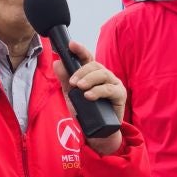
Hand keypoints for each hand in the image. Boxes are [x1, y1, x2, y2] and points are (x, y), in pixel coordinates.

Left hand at [52, 41, 125, 155]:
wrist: (97, 131)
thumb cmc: (86, 111)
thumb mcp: (71, 95)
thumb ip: (65, 80)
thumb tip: (57, 63)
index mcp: (93, 73)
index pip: (87, 58)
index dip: (80, 50)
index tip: (71, 45)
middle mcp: (104, 76)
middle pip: (94, 65)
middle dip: (82, 71)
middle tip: (72, 82)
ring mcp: (114, 84)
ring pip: (103, 74)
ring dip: (89, 79)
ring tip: (79, 88)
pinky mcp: (120, 95)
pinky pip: (109, 89)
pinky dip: (98, 91)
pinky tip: (89, 96)